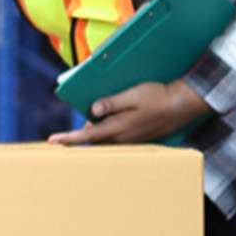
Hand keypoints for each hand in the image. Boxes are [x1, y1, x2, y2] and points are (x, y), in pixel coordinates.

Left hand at [49, 80, 211, 147]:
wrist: (183, 104)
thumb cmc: (159, 97)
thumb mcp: (134, 95)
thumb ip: (112, 102)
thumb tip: (92, 109)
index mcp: (118, 127)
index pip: (87, 136)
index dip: (68, 138)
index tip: (52, 141)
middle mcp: (122, 137)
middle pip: (94, 138)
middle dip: (83, 133)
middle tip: (76, 126)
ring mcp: (130, 139)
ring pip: (105, 138)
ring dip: (97, 131)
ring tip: (95, 118)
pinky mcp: (137, 137)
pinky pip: (116, 136)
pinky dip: (109, 130)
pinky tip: (114, 118)